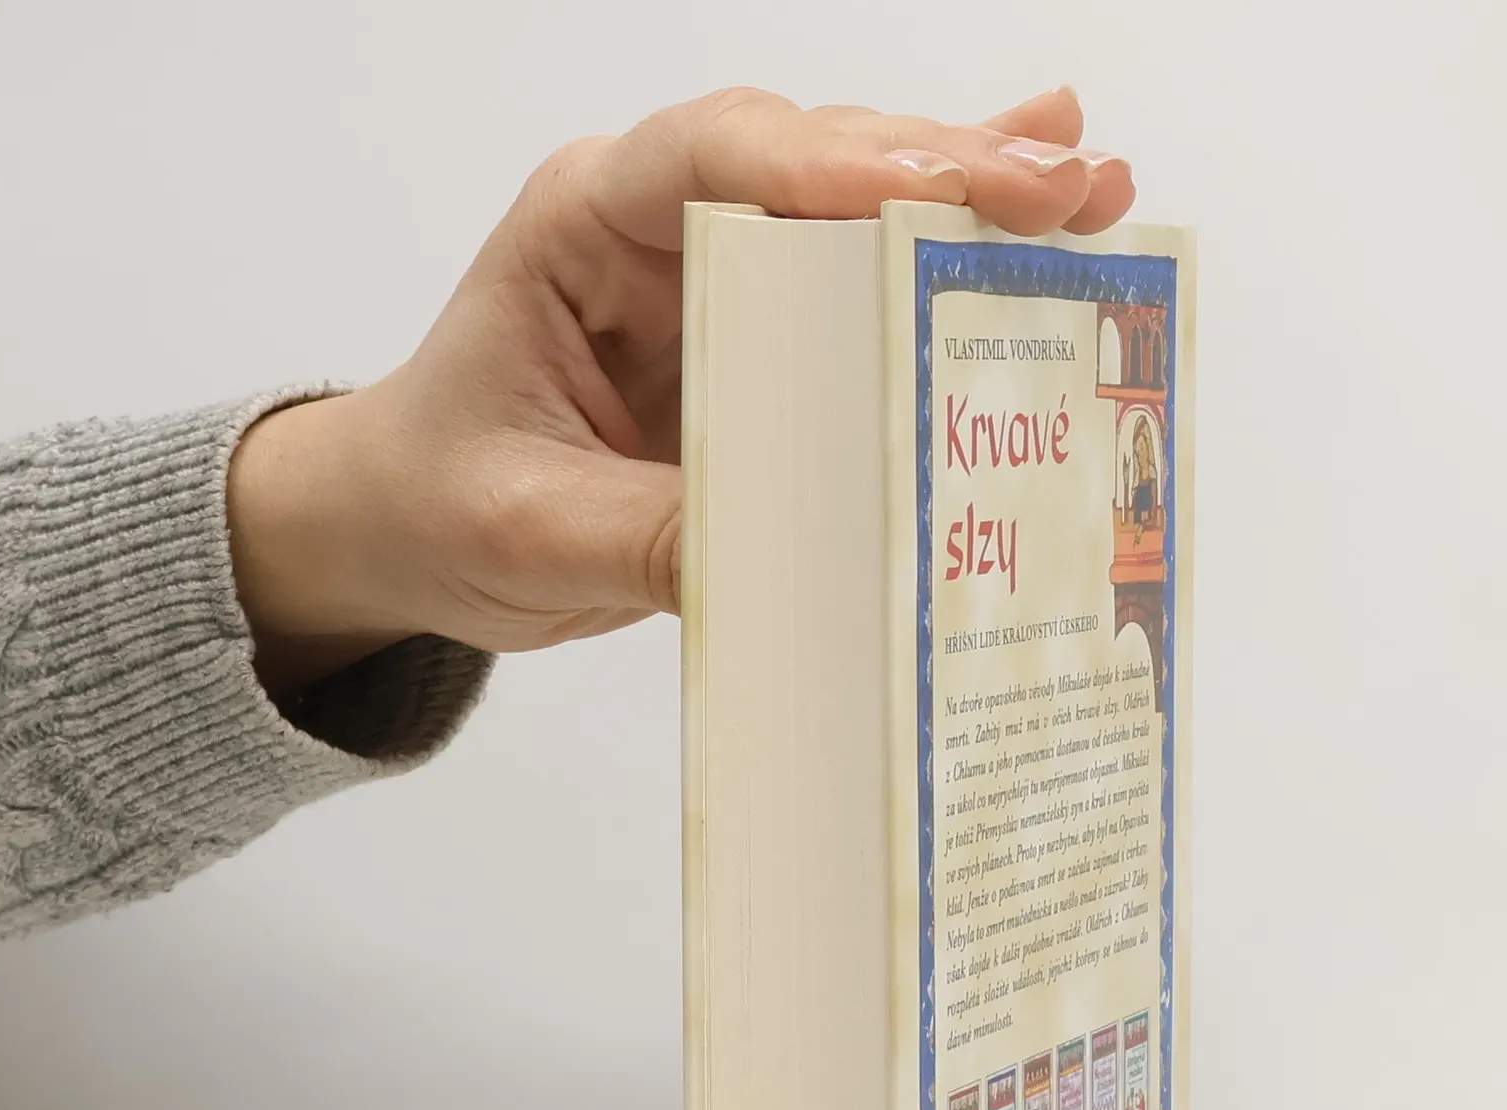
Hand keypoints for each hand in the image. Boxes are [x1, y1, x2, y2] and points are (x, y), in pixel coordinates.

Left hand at [228, 85, 1135, 697]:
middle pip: (815, 162)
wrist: (414, 525)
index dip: (828, 167)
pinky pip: (864, 274)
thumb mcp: (529, 531)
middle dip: (945, 171)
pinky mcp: (762, 330)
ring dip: (976, 194)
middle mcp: (663, 223)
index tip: (931, 190)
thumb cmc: (443, 501)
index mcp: (582, 228)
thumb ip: (649, 534)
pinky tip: (1042, 195)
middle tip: (1065, 188)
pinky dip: (951, 242)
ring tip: (1092, 188)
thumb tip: (791, 552)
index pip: (710, 160)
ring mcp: (721, 269)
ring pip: (859, 202)